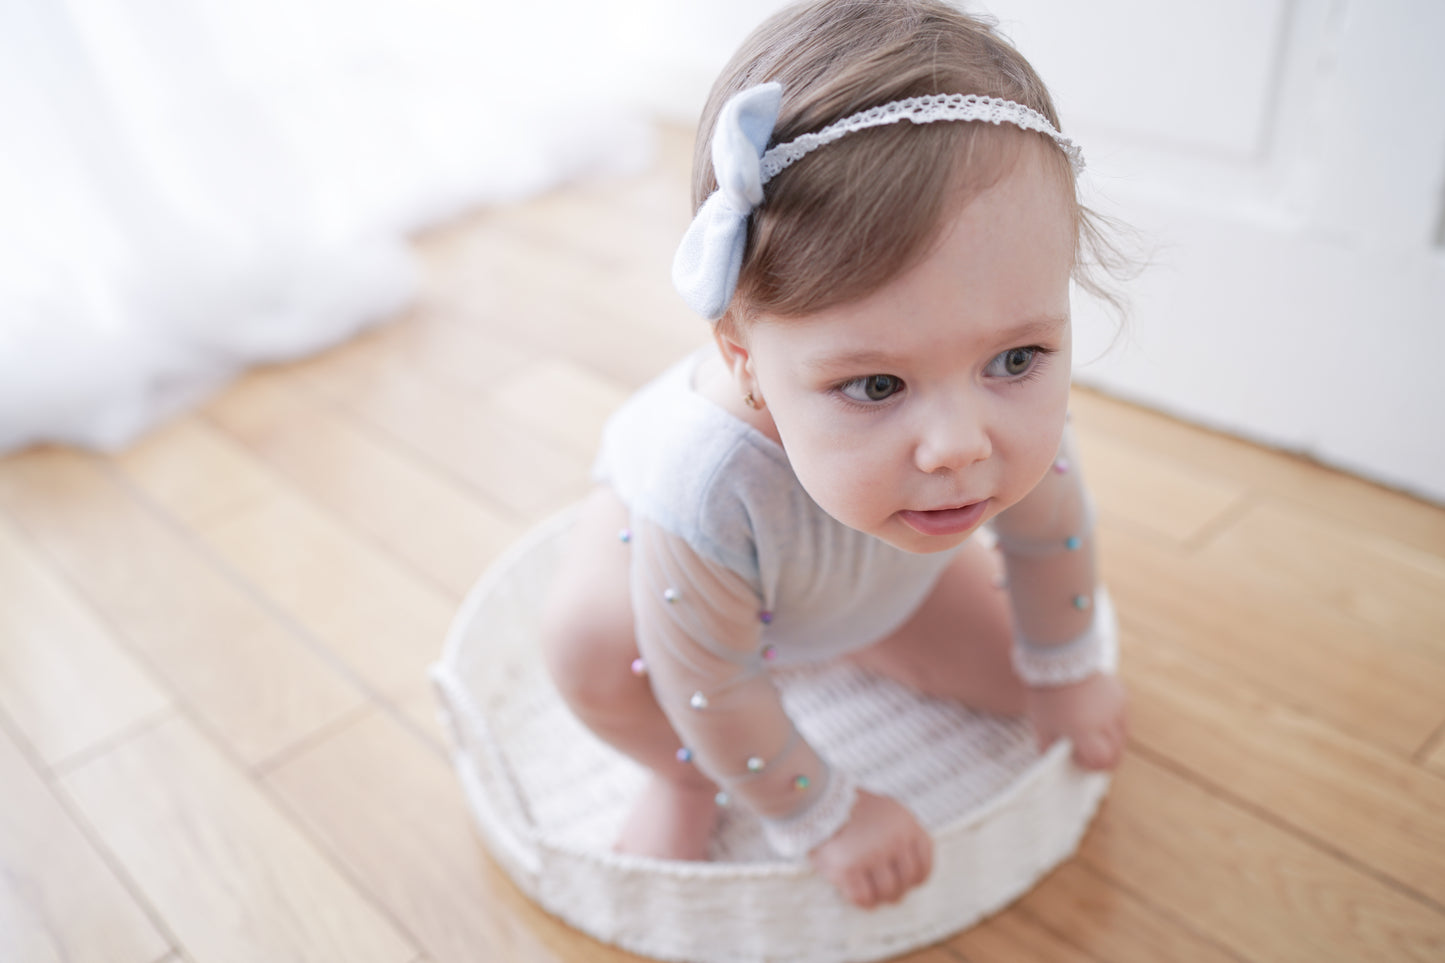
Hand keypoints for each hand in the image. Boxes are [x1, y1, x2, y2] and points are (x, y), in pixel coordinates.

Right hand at [809, 790, 932, 908]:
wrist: (816, 798)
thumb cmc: (850, 808)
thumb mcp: (886, 811)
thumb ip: (901, 835)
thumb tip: (910, 873)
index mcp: (907, 824)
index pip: (924, 865)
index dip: (915, 879)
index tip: (902, 880)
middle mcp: (894, 840)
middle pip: (908, 882)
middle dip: (896, 889)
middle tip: (881, 887)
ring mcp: (871, 855)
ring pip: (888, 893)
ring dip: (878, 896)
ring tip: (866, 888)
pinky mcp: (848, 869)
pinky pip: (864, 899)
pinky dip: (861, 900)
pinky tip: (852, 889)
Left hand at [1026, 671, 1127, 769]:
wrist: (1058, 661)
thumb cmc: (1047, 694)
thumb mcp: (1041, 725)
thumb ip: (1050, 748)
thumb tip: (1057, 764)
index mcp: (1084, 730)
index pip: (1100, 760)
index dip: (1090, 765)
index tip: (1077, 758)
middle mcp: (1105, 721)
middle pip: (1116, 753)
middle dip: (1103, 758)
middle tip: (1088, 754)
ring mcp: (1117, 708)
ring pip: (1122, 737)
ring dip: (1110, 742)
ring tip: (1092, 734)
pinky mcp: (1122, 695)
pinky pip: (1123, 718)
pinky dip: (1113, 723)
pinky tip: (1097, 716)